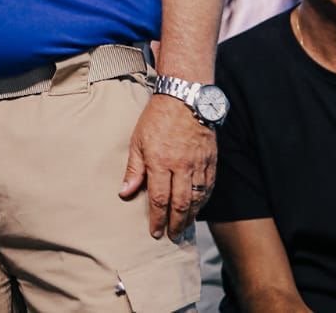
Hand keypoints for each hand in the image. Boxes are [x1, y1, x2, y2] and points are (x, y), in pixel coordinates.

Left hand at [119, 92, 216, 239]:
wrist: (184, 97)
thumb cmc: (156, 118)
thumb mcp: (137, 141)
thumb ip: (134, 170)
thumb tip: (124, 193)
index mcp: (160, 161)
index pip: (159, 199)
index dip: (157, 219)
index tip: (155, 232)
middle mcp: (181, 166)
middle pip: (180, 203)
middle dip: (176, 224)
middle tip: (172, 237)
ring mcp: (198, 164)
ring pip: (197, 198)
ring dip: (191, 216)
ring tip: (184, 228)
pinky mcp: (211, 160)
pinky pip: (209, 187)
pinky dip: (204, 201)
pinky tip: (198, 208)